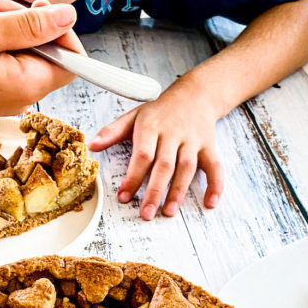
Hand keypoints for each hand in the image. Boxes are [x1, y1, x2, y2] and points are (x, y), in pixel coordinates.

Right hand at [0, 1, 77, 149]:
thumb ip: (29, 24)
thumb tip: (67, 15)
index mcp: (26, 83)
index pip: (72, 57)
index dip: (57, 26)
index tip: (28, 8)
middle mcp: (19, 93)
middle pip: (42, 47)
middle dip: (15, 17)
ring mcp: (2, 92)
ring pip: (15, 47)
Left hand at [89, 76, 223, 219]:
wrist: (195, 93)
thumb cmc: (161, 110)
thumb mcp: (134, 115)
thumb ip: (113, 131)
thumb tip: (92, 145)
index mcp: (152, 127)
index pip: (143, 155)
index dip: (133, 176)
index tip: (124, 196)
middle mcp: (174, 134)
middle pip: (165, 165)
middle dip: (155, 191)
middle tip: (146, 213)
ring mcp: (193, 141)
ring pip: (187, 168)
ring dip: (179, 191)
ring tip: (168, 212)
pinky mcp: (209, 146)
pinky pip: (215, 166)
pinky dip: (216, 184)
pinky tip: (210, 202)